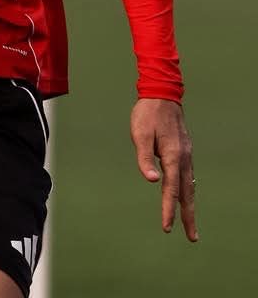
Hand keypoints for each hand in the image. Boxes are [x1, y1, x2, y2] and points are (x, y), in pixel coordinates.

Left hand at [130, 98, 197, 240]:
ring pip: (189, 185)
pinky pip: (188, 176)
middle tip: (191, 237)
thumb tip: (151, 180)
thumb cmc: (147, 114)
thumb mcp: (140, 133)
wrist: (161, 94)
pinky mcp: (184, 150)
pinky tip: (185, 196)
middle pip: (187, 193)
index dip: (168, 209)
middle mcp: (183, 157)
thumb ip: (144, 157)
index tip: (167, 227)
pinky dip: (188, 190)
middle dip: (188, 216)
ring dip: (190, 205)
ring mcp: (186, 154)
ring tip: (190, 223)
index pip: (170, 189)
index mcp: (172, 155)